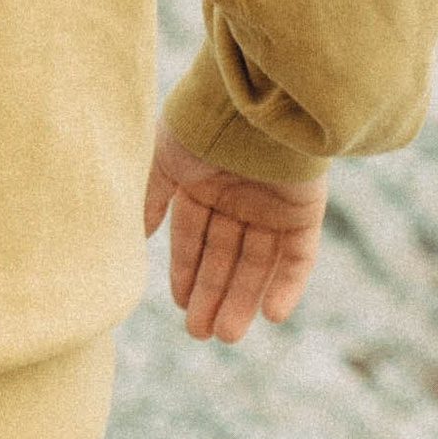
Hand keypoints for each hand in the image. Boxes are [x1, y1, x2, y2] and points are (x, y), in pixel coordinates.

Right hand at [144, 125, 326, 340]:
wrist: (255, 103)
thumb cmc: (201, 126)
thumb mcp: (162, 161)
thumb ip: (149, 199)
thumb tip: (132, 237)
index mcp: (202, 186)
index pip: (194, 239)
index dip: (187, 273)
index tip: (181, 306)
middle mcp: (237, 199)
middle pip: (225, 258)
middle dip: (213, 295)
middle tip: (202, 335)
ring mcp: (273, 206)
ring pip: (258, 263)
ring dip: (244, 298)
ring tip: (227, 336)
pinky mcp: (306, 210)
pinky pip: (300, 255)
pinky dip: (288, 284)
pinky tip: (273, 315)